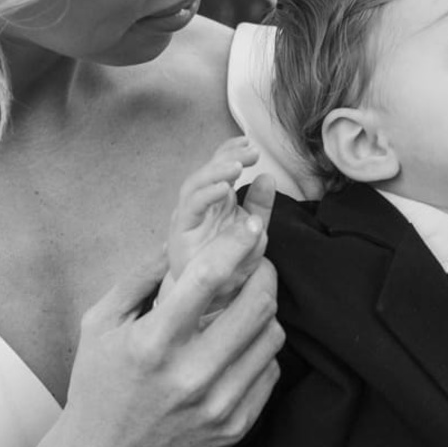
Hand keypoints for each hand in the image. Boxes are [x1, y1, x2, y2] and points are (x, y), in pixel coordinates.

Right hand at [59, 185, 282, 446]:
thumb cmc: (98, 386)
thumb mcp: (100, 324)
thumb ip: (140, 277)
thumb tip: (179, 237)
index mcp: (152, 343)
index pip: (211, 278)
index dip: (239, 244)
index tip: (252, 227)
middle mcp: (189, 375)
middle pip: (258, 305)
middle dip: (266, 274)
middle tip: (258, 265)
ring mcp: (217, 405)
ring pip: (272, 337)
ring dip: (266, 312)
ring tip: (248, 305)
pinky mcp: (235, 428)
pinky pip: (270, 372)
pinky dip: (260, 351)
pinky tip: (239, 347)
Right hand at [163, 136, 263, 313]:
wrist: (215, 304)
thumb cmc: (231, 269)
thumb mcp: (254, 235)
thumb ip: (259, 208)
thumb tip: (267, 177)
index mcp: (213, 204)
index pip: (217, 170)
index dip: (230, 151)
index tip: (250, 143)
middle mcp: (196, 208)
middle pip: (205, 173)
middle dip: (226, 157)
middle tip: (250, 151)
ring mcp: (186, 220)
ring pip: (194, 185)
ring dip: (216, 171)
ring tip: (238, 166)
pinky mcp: (180, 234)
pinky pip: (190, 207)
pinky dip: (207, 193)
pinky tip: (225, 188)